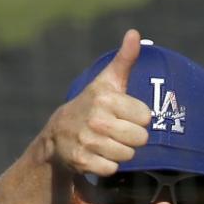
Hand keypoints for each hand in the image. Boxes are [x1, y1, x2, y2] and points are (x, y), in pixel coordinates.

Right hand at [45, 28, 151, 175]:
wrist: (57, 134)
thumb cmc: (91, 105)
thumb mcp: (107, 82)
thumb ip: (124, 60)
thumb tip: (135, 34)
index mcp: (106, 98)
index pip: (146, 117)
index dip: (138, 118)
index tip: (125, 116)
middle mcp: (96, 119)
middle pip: (139, 138)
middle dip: (132, 138)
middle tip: (117, 132)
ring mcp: (88, 141)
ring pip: (127, 155)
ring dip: (120, 152)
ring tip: (107, 143)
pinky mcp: (82, 161)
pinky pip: (112, 168)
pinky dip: (108, 165)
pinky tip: (98, 155)